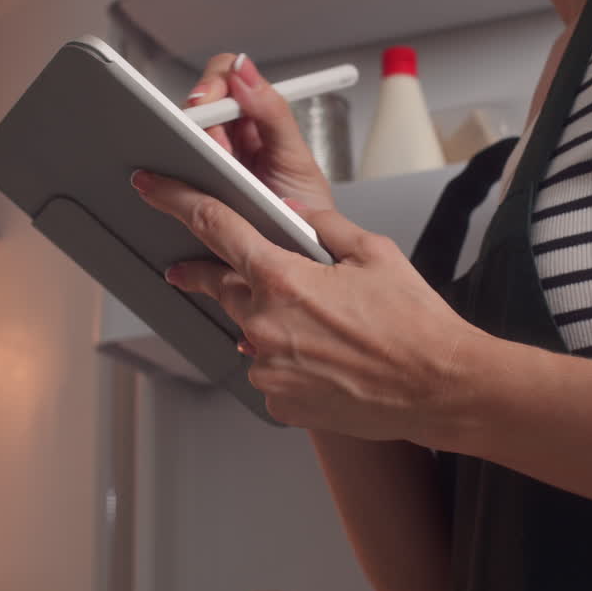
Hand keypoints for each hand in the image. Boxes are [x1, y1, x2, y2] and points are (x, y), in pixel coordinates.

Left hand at [132, 170, 484, 443]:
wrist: (439, 387)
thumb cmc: (414, 325)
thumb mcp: (374, 253)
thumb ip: (321, 224)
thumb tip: (290, 209)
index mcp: (284, 279)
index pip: (216, 228)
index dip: (177, 201)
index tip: (152, 188)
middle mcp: (265, 326)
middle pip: (220, 285)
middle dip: (208, 272)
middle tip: (190, 266)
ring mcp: (269, 370)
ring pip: (245, 332)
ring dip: (261, 320)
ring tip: (309, 322)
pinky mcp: (280, 402)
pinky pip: (266, 371)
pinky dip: (281, 358)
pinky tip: (318, 356)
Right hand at [186, 53, 334, 210]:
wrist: (304, 254)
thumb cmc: (306, 209)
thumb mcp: (296, 159)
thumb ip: (273, 112)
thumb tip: (245, 68)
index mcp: (257, 118)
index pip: (226, 78)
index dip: (211, 85)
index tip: (204, 102)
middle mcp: (232, 135)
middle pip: (197, 107)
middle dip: (197, 123)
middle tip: (210, 149)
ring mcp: (212, 162)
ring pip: (181, 140)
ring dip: (187, 154)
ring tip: (208, 175)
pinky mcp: (196, 191)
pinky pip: (175, 177)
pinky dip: (174, 181)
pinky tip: (186, 188)